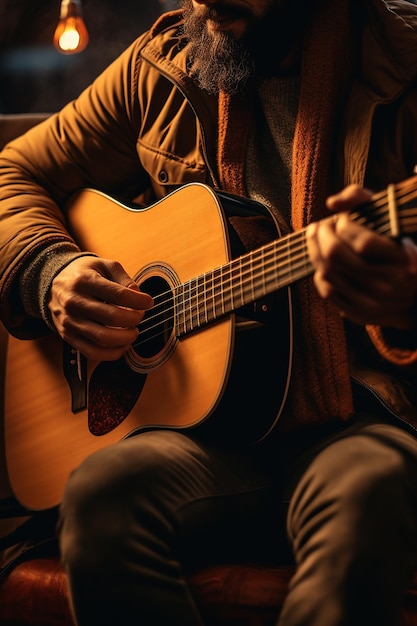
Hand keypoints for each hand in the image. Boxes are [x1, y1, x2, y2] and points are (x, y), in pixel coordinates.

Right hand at [48, 256, 153, 359]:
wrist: (52, 284)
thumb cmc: (83, 274)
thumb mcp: (103, 265)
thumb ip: (123, 278)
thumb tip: (138, 296)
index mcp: (84, 281)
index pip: (118, 295)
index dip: (139, 301)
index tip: (148, 302)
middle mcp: (74, 302)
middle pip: (113, 317)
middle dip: (134, 319)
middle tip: (140, 316)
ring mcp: (69, 322)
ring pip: (103, 339)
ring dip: (126, 338)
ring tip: (133, 331)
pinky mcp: (68, 337)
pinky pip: (93, 352)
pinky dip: (113, 353)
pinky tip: (123, 345)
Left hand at [306, 184, 416, 328]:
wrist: (415, 296)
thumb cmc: (396, 248)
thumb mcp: (390, 219)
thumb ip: (362, 199)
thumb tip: (332, 203)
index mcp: (402, 259)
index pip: (363, 241)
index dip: (344, 225)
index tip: (341, 219)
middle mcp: (388, 283)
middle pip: (336, 256)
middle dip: (321, 235)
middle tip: (320, 227)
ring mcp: (373, 301)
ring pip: (327, 273)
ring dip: (316, 252)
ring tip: (319, 241)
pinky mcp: (359, 314)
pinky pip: (328, 292)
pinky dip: (320, 274)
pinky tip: (325, 263)